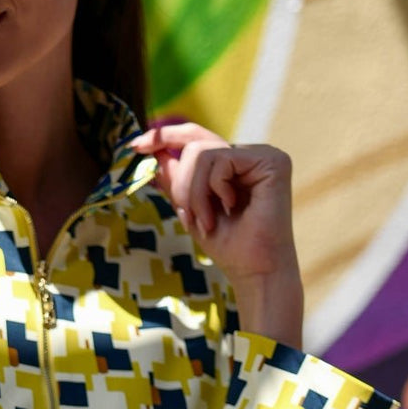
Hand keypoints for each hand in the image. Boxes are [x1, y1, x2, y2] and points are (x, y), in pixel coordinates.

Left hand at [130, 122, 303, 345]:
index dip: (165, 137)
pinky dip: (212, 189)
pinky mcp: (271, 160)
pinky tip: (229, 209)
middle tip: (186, 214)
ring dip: (194, 192)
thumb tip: (153, 152)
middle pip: (194, 144)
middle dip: (180, 183)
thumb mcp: (191, 208)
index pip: (196, 138)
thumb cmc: (229, 246)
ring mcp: (263, 154)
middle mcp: (250, 154)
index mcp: (235, 164)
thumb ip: (176, 180)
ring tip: (206, 221)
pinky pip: (219, 159)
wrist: (255, 271)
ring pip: (202, 153)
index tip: (136, 146)